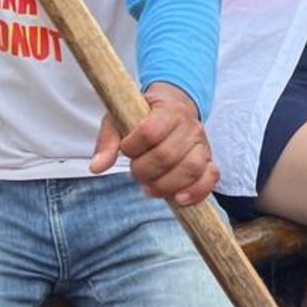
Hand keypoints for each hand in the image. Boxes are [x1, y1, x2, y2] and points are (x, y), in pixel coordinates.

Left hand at [90, 83, 218, 204]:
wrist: (173, 107)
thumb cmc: (143, 116)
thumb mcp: (119, 119)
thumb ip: (107, 141)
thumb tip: (96, 168)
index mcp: (168, 109)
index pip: (150, 132)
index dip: (133, 147)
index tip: (126, 149)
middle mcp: (189, 125)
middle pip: (167, 155)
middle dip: (145, 171)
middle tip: (136, 172)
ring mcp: (202, 144)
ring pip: (190, 169)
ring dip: (165, 185)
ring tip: (150, 187)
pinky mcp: (209, 160)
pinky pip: (210, 178)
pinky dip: (196, 191)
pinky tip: (178, 198)